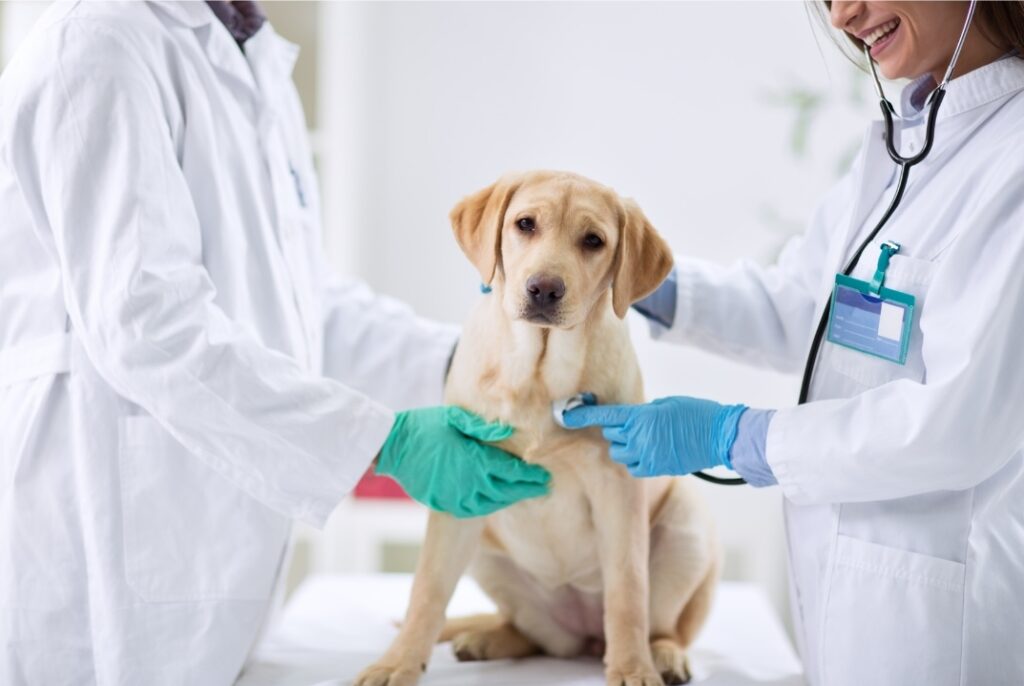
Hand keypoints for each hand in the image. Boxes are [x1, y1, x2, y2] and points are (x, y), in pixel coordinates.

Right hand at [376, 406, 550, 516]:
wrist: (393, 446)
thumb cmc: (425, 426)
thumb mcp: (456, 418)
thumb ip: (484, 428)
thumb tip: (510, 432)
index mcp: (476, 460)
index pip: (512, 472)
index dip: (531, 476)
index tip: (545, 477)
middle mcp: (470, 483)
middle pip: (507, 491)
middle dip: (527, 489)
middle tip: (543, 487)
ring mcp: (456, 497)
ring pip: (492, 503)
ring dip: (510, 498)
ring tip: (523, 493)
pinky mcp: (444, 504)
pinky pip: (473, 510)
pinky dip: (489, 506)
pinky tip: (496, 500)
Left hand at [561, 396, 746, 476]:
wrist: (721, 436)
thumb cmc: (696, 413)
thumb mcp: (666, 404)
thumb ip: (644, 412)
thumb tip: (630, 419)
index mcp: (641, 417)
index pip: (605, 416)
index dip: (582, 415)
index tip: (565, 414)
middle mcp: (640, 438)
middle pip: (611, 435)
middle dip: (616, 430)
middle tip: (634, 424)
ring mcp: (647, 456)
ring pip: (619, 453)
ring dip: (625, 446)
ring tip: (644, 439)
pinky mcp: (657, 469)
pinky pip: (633, 467)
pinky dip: (636, 461)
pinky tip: (650, 452)